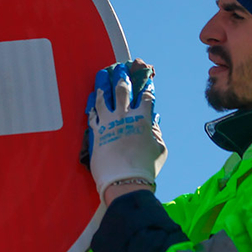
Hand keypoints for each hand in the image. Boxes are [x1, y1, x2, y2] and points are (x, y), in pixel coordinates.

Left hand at [86, 60, 166, 200]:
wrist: (124, 181)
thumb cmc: (146, 168)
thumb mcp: (160, 149)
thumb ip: (156, 132)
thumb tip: (154, 122)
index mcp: (143, 119)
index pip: (147, 97)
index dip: (147, 87)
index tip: (147, 81)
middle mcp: (125, 116)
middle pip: (123, 91)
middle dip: (123, 77)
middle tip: (120, 69)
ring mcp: (109, 123)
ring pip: (103, 98)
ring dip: (103, 85)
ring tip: (102, 76)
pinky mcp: (96, 132)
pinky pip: (92, 114)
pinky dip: (92, 105)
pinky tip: (91, 100)